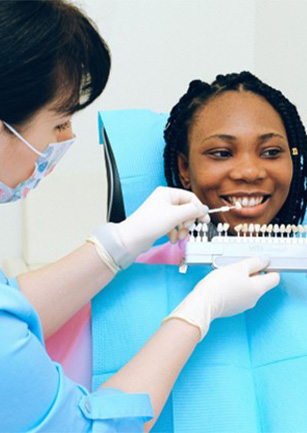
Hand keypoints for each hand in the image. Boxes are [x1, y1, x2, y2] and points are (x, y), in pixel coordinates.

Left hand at [116, 186, 209, 256]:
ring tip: (179, 236)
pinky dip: (175, 233)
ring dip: (183, 229)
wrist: (132, 239)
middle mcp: (165, 200)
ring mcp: (162, 212)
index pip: (190, 197)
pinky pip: (174, 226)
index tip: (205, 219)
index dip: (198, 209)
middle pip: (186, 209)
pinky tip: (172, 239)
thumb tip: (204, 208)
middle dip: (188, 221)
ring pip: (181, 219)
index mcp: (167, 193)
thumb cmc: (149, 224)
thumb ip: (192, 211)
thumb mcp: (175, 215)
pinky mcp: (160, 222)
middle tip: (187, 228)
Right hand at [163, 257, 279, 339]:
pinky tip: (222, 283)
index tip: (260, 262)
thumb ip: (254, 263)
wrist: (203, 303)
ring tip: (227, 274)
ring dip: (240, 279)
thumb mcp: (238, 267)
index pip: (274, 278)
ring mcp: (243, 305)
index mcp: (258, 289)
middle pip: (259, 282)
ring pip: (247, 288)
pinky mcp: (233, 307)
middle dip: (250, 272)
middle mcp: (253, 299)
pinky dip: (232, 287)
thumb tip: (264, 261)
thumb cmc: (219, 285)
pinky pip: (237, 294)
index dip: (269, 268)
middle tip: (238, 265)